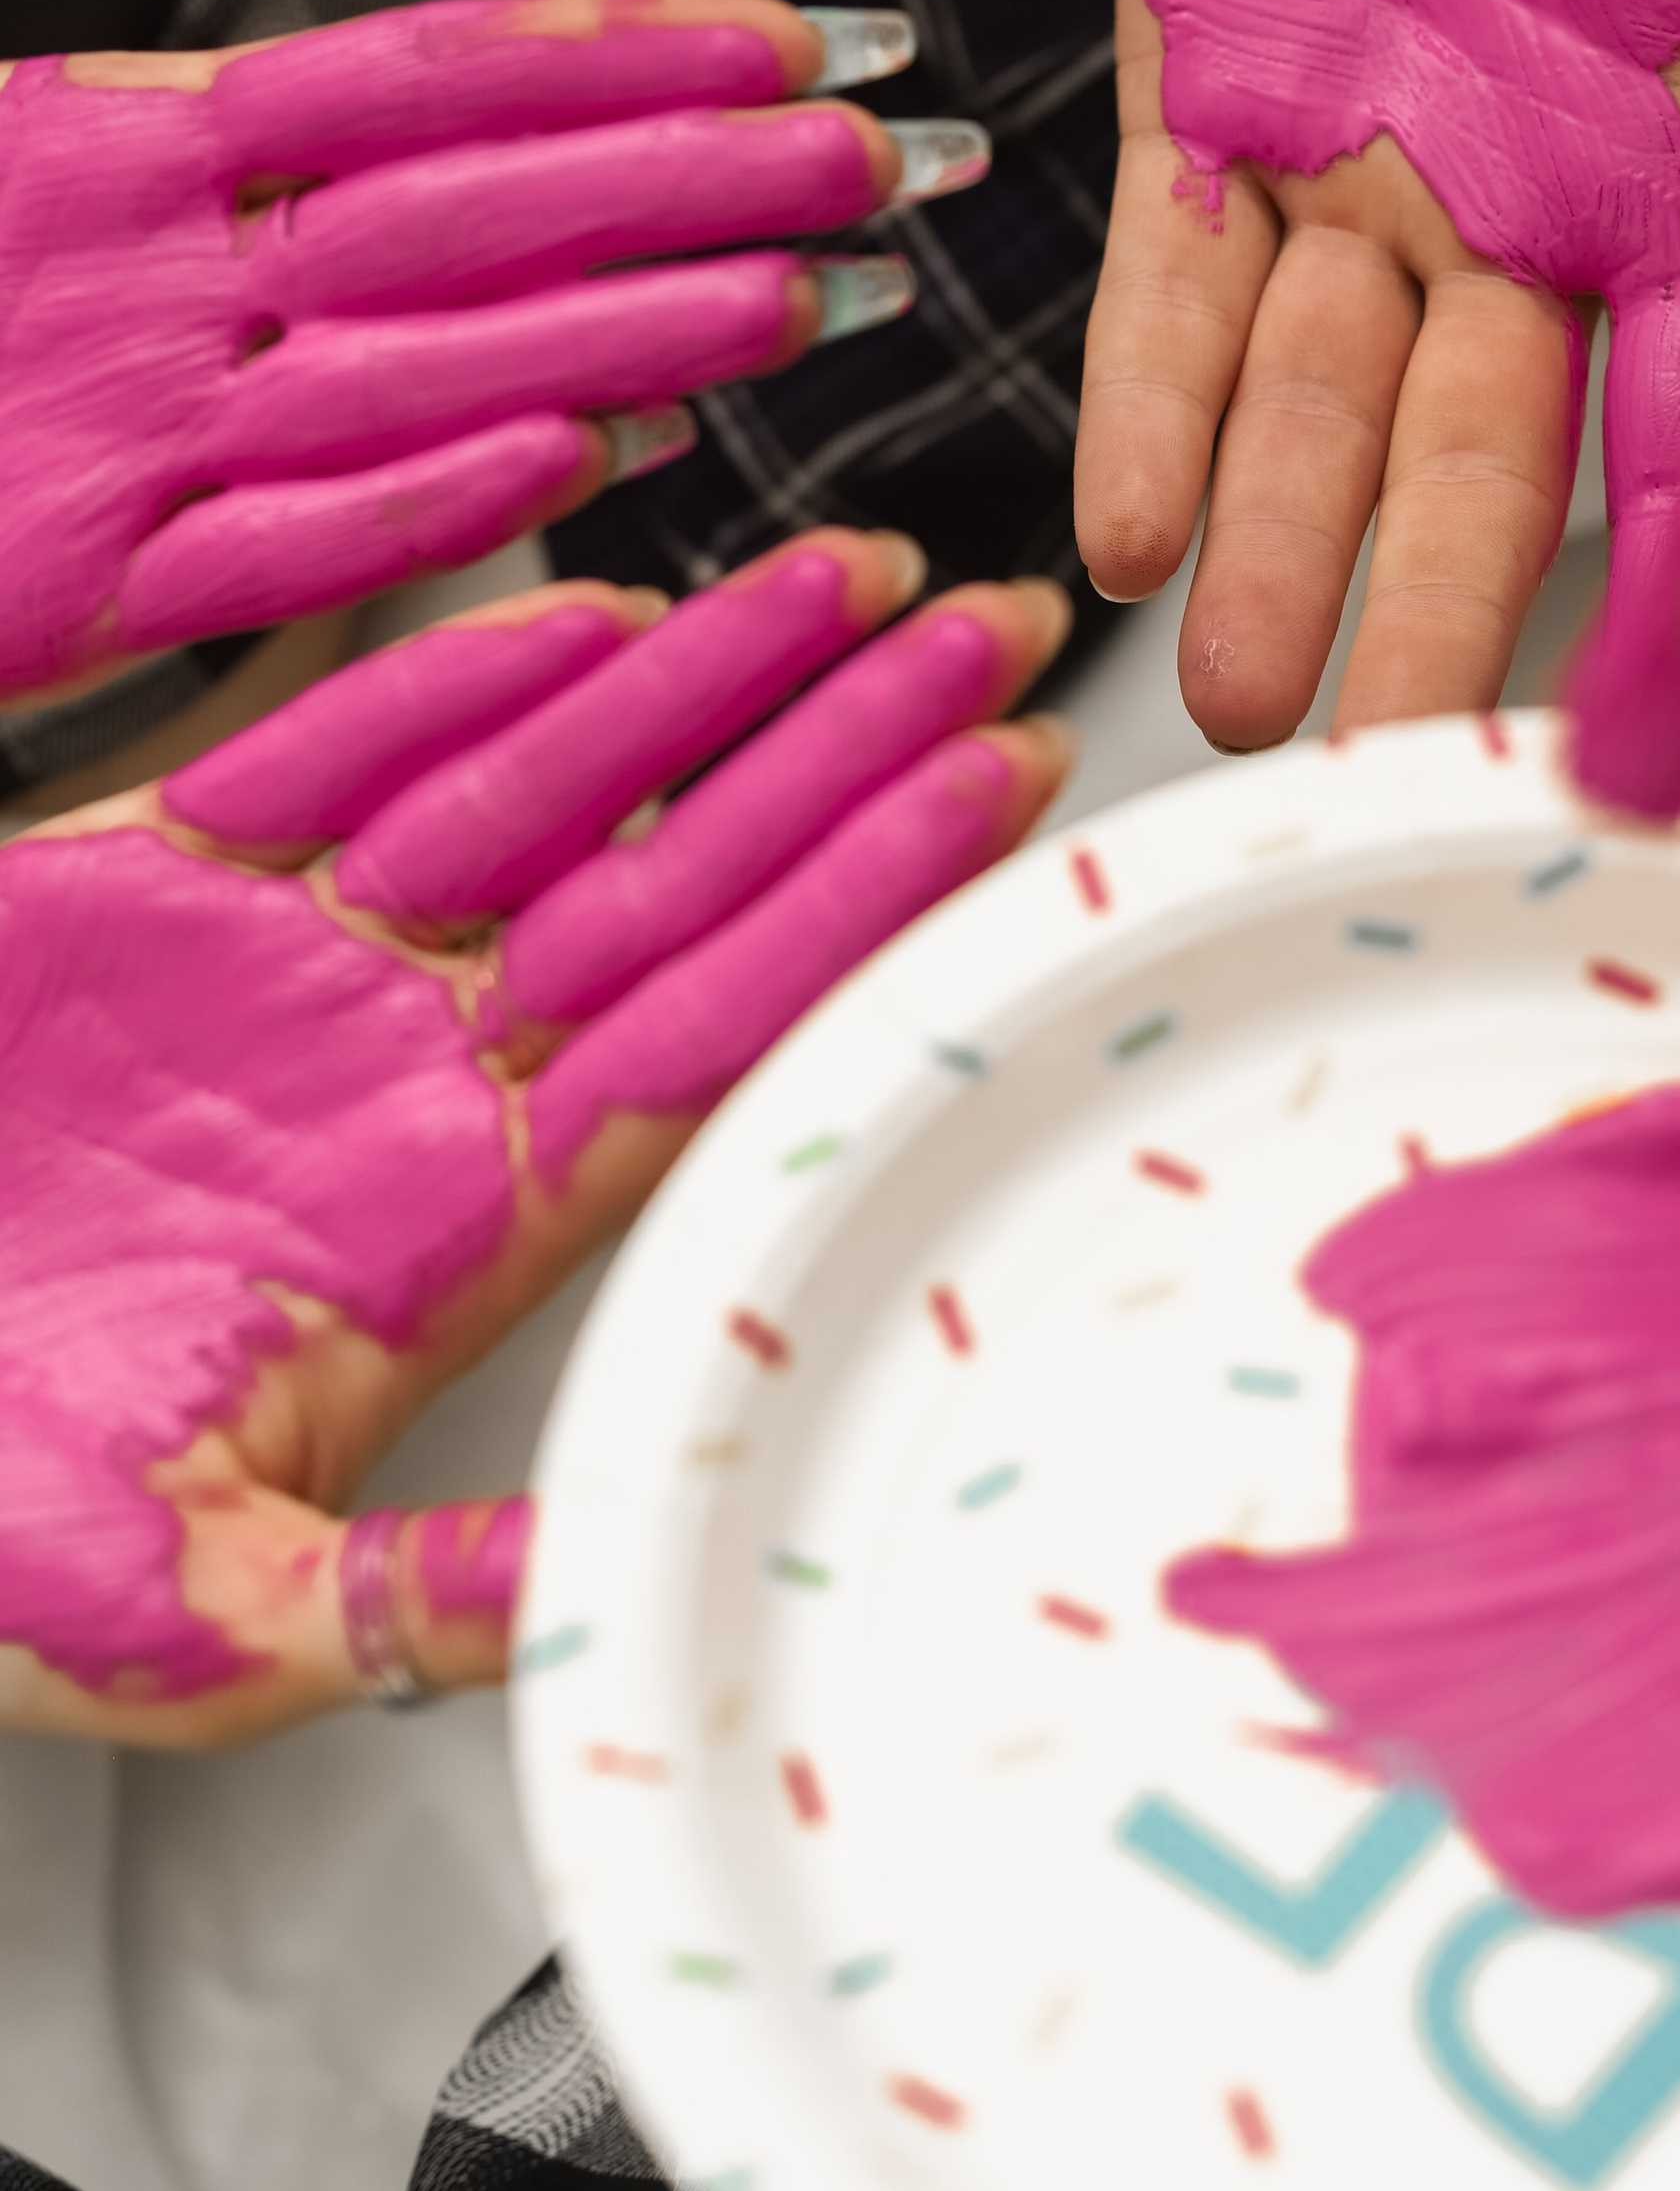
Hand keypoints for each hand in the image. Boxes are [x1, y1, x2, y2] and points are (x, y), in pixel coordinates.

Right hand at [0, 0, 983, 708]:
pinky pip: (317, 545)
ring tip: (845, 298)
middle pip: (498, 208)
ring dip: (660, 333)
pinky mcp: (79, 591)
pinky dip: (476, 496)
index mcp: (115, 122)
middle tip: (915, 154)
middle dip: (725, 175)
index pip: (444, 66)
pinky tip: (636, 456)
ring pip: (450, 371)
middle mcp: (149, 267)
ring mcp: (123, 433)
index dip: (645, 49)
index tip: (812, 36)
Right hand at [0, 540, 1070, 1741]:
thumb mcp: (202, 1618)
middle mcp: (416, 1075)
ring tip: (863, 572)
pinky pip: (336, 738)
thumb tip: (597, 1599)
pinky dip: (458, 661)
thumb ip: (409, 1597)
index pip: (728, 1032)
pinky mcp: (157, 874)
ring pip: (553, 786)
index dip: (872, 906)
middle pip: (691, 881)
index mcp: (462, 1229)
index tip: (1010, 795)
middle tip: (1011, 625)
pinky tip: (597, 598)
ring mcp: (298, 964)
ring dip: (709, 675)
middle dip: (853, 748)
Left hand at [1075, 0, 1679, 749]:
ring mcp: (1356, 144)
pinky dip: (1150, 398)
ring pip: (1316, 395)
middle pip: (1483, 444)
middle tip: (1394, 766)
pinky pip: (1175, 274)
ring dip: (1281, 547)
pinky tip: (1131, 529)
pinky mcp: (1209, 81)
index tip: (1649, 698)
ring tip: (1244, 704)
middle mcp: (1518, 179)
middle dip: (1435, 605)